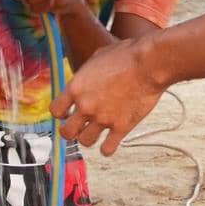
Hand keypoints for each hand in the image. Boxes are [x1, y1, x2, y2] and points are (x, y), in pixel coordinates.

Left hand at [50, 38, 166, 155]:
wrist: (148, 64)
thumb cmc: (125, 56)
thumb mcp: (96, 58)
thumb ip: (86, 74)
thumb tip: (85, 79)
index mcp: (76, 88)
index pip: (55, 111)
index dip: (61, 113)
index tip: (67, 112)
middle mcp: (86, 106)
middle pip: (66, 132)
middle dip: (71, 130)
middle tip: (78, 126)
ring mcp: (103, 119)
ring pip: (85, 142)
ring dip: (89, 138)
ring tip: (95, 131)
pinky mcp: (121, 127)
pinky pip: (107, 149)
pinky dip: (107, 148)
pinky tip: (110, 141)